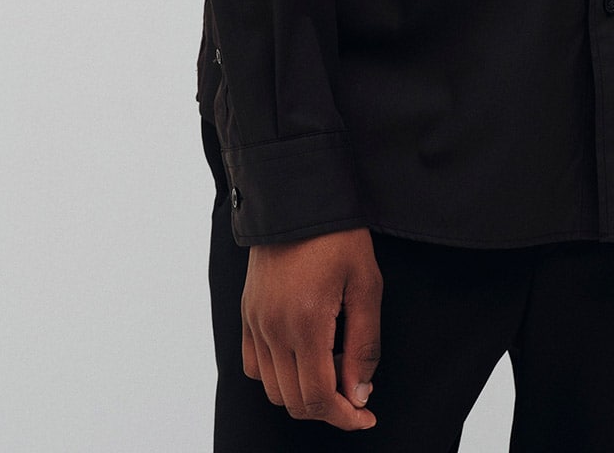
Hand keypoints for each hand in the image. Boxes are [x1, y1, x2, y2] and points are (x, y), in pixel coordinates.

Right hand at [241, 227, 382, 430]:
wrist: (300, 197)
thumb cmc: (338, 236)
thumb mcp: (366, 285)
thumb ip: (364, 344)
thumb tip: (359, 393)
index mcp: (306, 323)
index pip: (319, 398)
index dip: (345, 417)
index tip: (365, 416)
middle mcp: (273, 329)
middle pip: (295, 401)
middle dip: (329, 409)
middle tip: (356, 393)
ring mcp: (255, 322)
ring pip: (273, 389)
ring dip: (304, 393)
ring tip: (333, 369)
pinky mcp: (247, 313)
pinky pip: (254, 366)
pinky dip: (277, 376)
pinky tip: (303, 358)